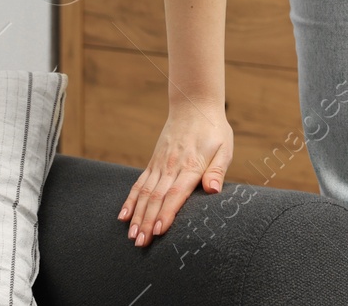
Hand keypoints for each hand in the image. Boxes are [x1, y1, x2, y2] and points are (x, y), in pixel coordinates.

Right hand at [117, 98, 232, 247]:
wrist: (194, 105)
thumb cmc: (213, 129)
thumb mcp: (224, 147)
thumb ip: (218, 170)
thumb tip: (213, 190)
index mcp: (191, 165)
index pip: (176, 193)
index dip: (167, 213)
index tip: (159, 231)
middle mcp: (172, 166)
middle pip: (156, 197)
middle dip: (148, 222)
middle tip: (141, 243)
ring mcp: (160, 163)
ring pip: (145, 193)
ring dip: (137, 215)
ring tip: (132, 236)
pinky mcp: (153, 162)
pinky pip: (139, 183)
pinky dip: (131, 200)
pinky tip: (124, 216)